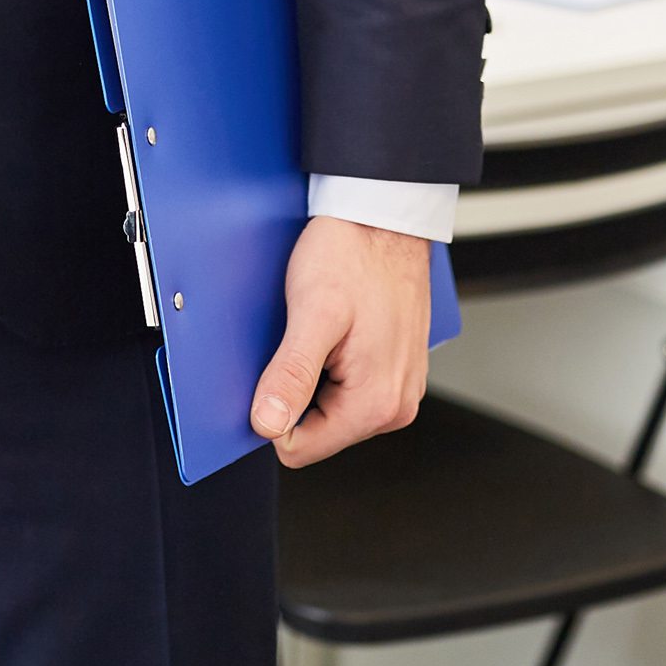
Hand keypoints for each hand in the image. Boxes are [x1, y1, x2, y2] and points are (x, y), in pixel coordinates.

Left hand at [252, 216, 431, 468]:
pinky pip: (347, 388)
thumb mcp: (312, 314)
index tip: (274, 367)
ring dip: (313, 375)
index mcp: (376, 404)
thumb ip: (291, 375)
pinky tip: (333, 330)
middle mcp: (395, 407)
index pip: (299, 448)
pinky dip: (331, 364)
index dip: (272, 411)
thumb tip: (266, 424)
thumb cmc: (353, 255)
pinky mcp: (395, 371)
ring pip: (329, 409)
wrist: (384, 218)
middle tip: (298, 339)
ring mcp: (399, 389)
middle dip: (294, 391)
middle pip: (315, 431)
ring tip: (318, 331)